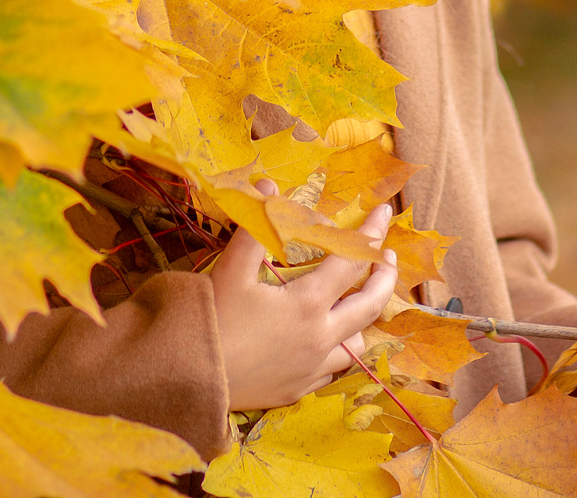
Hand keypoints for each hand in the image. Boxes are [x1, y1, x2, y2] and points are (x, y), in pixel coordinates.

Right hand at [210, 202, 397, 410]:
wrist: (189, 379)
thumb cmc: (211, 319)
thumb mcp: (230, 269)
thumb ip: (255, 227)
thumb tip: (270, 186)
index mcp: (308, 304)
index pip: (351, 262)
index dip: (369, 234)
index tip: (382, 215)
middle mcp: (319, 338)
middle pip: (370, 306)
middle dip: (384, 278)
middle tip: (388, 258)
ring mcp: (311, 368)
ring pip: (356, 345)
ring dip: (362, 321)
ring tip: (358, 303)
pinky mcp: (298, 390)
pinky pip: (331, 370)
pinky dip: (336, 351)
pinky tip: (326, 343)